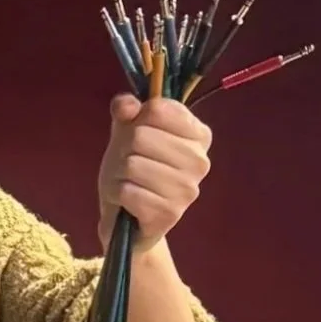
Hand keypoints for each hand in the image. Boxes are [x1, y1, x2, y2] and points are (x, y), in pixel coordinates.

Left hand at [97, 95, 210, 254]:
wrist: (128, 215)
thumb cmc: (134, 166)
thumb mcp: (127, 129)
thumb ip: (126, 108)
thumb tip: (125, 106)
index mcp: (199, 134)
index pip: (158, 108)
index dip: (138, 118)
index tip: (140, 132)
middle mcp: (200, 161)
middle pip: (142, 135)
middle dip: (125, 149)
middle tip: (131, 163)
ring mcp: (188, 190)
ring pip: (133, 164)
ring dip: (121, 173)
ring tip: (130, 181)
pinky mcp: (170, 214)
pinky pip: (129, 191)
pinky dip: (120, 194)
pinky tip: (129, 201)